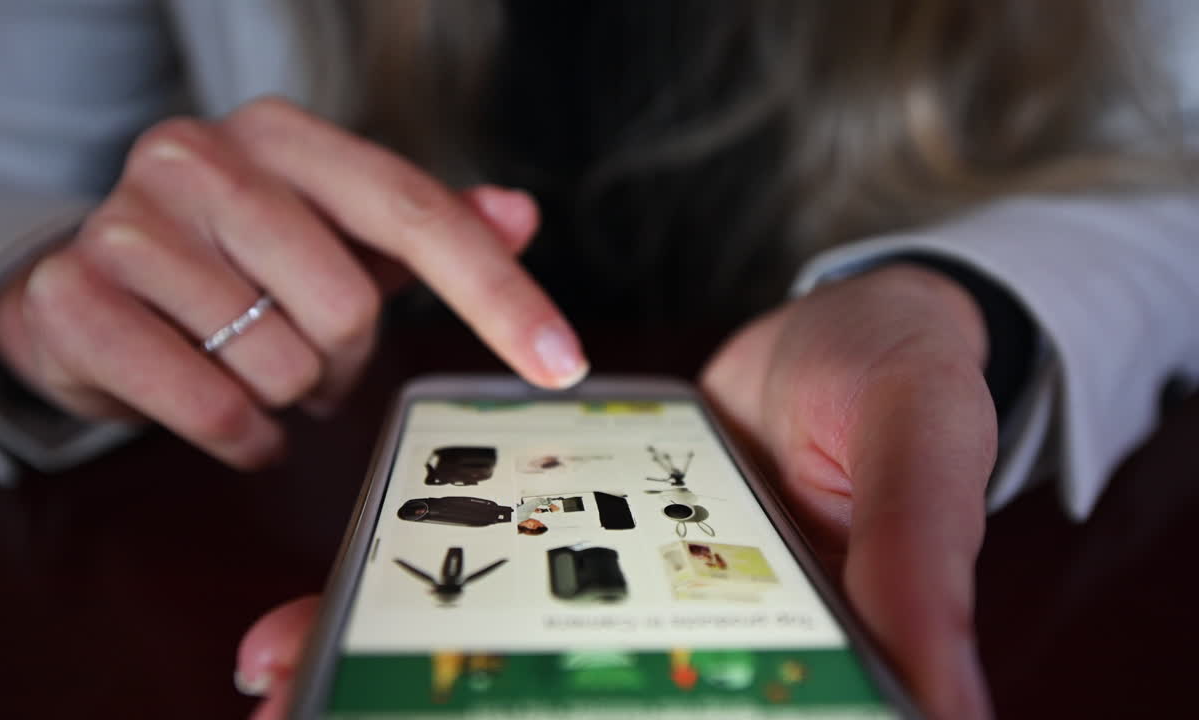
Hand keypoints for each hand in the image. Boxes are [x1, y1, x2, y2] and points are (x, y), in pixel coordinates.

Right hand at [0, 97, 586, 467]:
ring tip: (255, 370)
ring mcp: (126, 223)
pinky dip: (240, 436)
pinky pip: (210, 407)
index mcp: (281, 136)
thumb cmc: (230, 262)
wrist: (84, 290)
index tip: (561, 362)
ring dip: (288, 396)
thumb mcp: (332, 236)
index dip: (497, 293)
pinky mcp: (73, 298)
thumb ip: (427, 228)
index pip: (414, 212)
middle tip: (310, 356)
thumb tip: (520, 214)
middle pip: (346, 304)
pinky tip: (228, 415)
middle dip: (343, 359)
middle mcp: (200, 158)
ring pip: (278, 363)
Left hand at [233, 268, 994, 718]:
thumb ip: (918, 567)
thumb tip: (949, 712)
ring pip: (505, 653)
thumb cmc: (908, 389)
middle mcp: (682, 636)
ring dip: (394, 671)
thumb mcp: (922, 459)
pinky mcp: (582, 529)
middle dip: (442, 713)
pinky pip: (495, 565)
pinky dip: (416, 583)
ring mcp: (621, 588)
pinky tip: (327, 604)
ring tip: (285, 683)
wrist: (856, 318)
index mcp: (777, 648)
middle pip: (560, 704)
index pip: (689, 710)